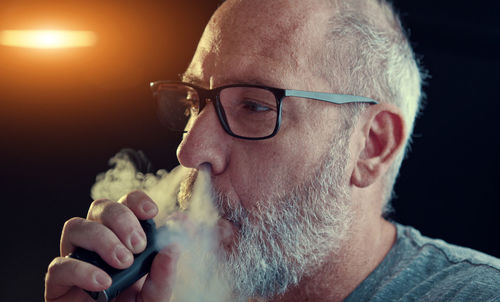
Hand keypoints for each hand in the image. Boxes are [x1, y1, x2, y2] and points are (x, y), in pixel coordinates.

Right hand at [44, 191, 178, 301]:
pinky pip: (59, 265)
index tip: (151, 212)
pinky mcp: (58, 283)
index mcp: (122, 236)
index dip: (135, 200)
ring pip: (75, 226)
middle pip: (100, 206)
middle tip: (138, 245)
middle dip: (121, 219)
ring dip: (102, 239)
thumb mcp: (156, 292)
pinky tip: (102, 282)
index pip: (125, 203)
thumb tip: (177, 237)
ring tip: (123, 263)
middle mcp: (96, 241)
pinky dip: (82, 269)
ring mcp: (75, 258)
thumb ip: (166, 269)